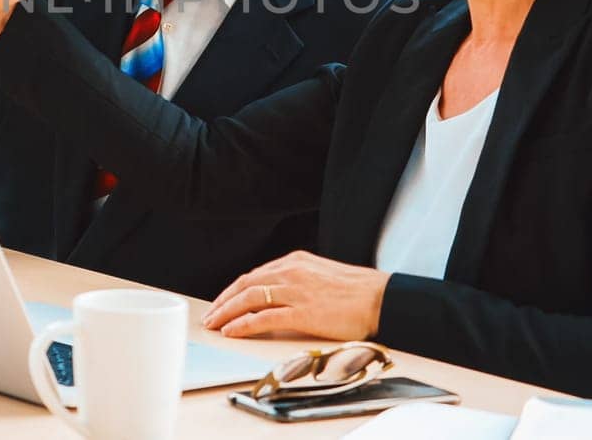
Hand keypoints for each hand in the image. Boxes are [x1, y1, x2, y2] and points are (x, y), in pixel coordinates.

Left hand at [202, 251, 390, 340]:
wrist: (381, 299)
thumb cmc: (357, 292)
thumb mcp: (321, 276)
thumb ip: (299, 282)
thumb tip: (280, 296)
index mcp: (296, 261)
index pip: (255, 275)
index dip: (234, 290)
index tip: (222, 302)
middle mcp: (291, 271)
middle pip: (246, 284)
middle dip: (224, 302)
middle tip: (210, 316)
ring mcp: (295, 291)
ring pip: (249, 298)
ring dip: (227, 312)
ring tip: (214, 325)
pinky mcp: (301, 312)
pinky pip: (263, 317)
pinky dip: (243, 324)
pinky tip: (232, 331)